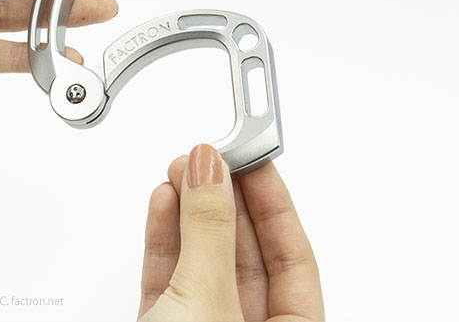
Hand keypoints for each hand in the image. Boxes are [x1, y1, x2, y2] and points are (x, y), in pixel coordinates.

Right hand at [137, 144, 323, 321]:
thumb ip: (209, 232)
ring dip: (189, 212)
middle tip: (210, 159)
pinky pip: (170, 275)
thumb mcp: (207, 299)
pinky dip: (165, 238)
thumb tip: (210, 175)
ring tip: (182, 171)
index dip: (274, 203)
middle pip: (245, 254)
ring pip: (202, 260)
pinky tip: (164, 203)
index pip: (294, 258)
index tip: (254, 161)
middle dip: (223, 200)